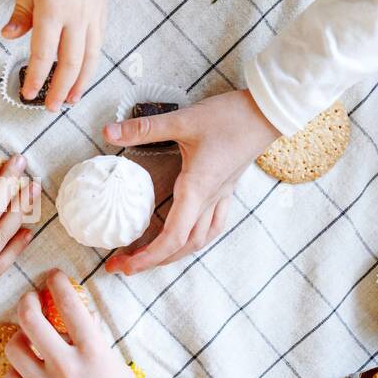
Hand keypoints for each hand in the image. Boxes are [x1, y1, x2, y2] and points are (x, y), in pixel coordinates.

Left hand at [2, 0, 108, 112]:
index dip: (36, 79)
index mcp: (52, 10)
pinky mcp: (102, 14)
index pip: (43, 55)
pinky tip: (83, 76)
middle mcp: (75, 18)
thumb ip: (21, 14)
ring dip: (79, 84)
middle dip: (59, 90)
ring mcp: (92, 17)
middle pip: (70, 64)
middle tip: (49, 108)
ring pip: (89, 60)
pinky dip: (91, 66)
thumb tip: (8, 37)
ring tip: (70, 100)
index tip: (26, 94)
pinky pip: (97, 46)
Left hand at [4, 271, 159, 377]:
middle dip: (25, 300)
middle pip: (29, 319)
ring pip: (13, 347)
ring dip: (18, 336)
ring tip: (27, 337)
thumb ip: (99, 344)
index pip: (70, 304)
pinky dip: (15, 369)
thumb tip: (85, 321)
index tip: (53, 275)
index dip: (58, 283)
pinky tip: (25, 369)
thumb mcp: (120, 372)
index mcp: (94, 354)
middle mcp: (67, 367)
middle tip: (29, 298)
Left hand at [103, 90, 280, 275]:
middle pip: (183, 246)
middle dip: (152, 262)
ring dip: (174, 254)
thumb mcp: (182, 120)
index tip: (124, 265)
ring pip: (199, 239)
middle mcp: (209, 200)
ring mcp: (221, 196)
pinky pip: (213, 224)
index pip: (172, 238)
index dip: (148, 258)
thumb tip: (107, 131)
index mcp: (196, 190)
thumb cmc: (230, 117)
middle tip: (122, 266)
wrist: (269, 112)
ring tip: (150, 258)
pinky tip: (186, 237)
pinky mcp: (227, 188)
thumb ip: (144, 128)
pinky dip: (196, 238)